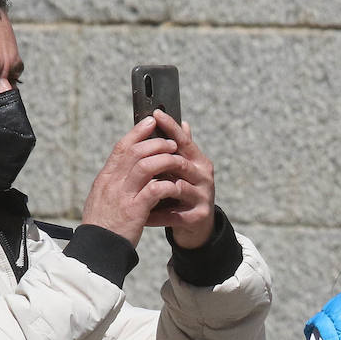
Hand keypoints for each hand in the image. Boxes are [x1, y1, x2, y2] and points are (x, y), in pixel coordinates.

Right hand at [81, 116, 184, 246]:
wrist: (97, 251)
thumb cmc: (102, 226)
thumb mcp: (103, 199)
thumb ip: (115, 183)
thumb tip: (125, 169)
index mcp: (105, 179)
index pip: (121, 147)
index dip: (137, 132)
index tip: (151, 121)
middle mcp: (112, 183)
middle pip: (135, 151)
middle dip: (156, 142)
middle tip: (171, 141)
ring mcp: (123, 196)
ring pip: (145, 165)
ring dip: (164, 158)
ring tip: (177, 158)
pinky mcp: (134, 211)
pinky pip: (154, 190)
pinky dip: (166, 184)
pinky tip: (175, 184)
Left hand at [145, 110, 215, 247]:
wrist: (196, 226)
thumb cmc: (183, 192)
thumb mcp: (182, 169)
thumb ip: (180, 149)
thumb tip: (183, 122)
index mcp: (198, 161)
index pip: (183, 141)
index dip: (171, 127)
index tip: (156, 114)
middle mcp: (204, 176)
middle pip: (180, 163)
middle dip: (159, 159)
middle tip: (137, 158)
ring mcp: (203, 196)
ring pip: (178, 188)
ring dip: (156, 188)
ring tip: (136, 188)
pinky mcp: (198, 216)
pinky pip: (174, 214)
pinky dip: (156, 214)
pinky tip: (142, 216)